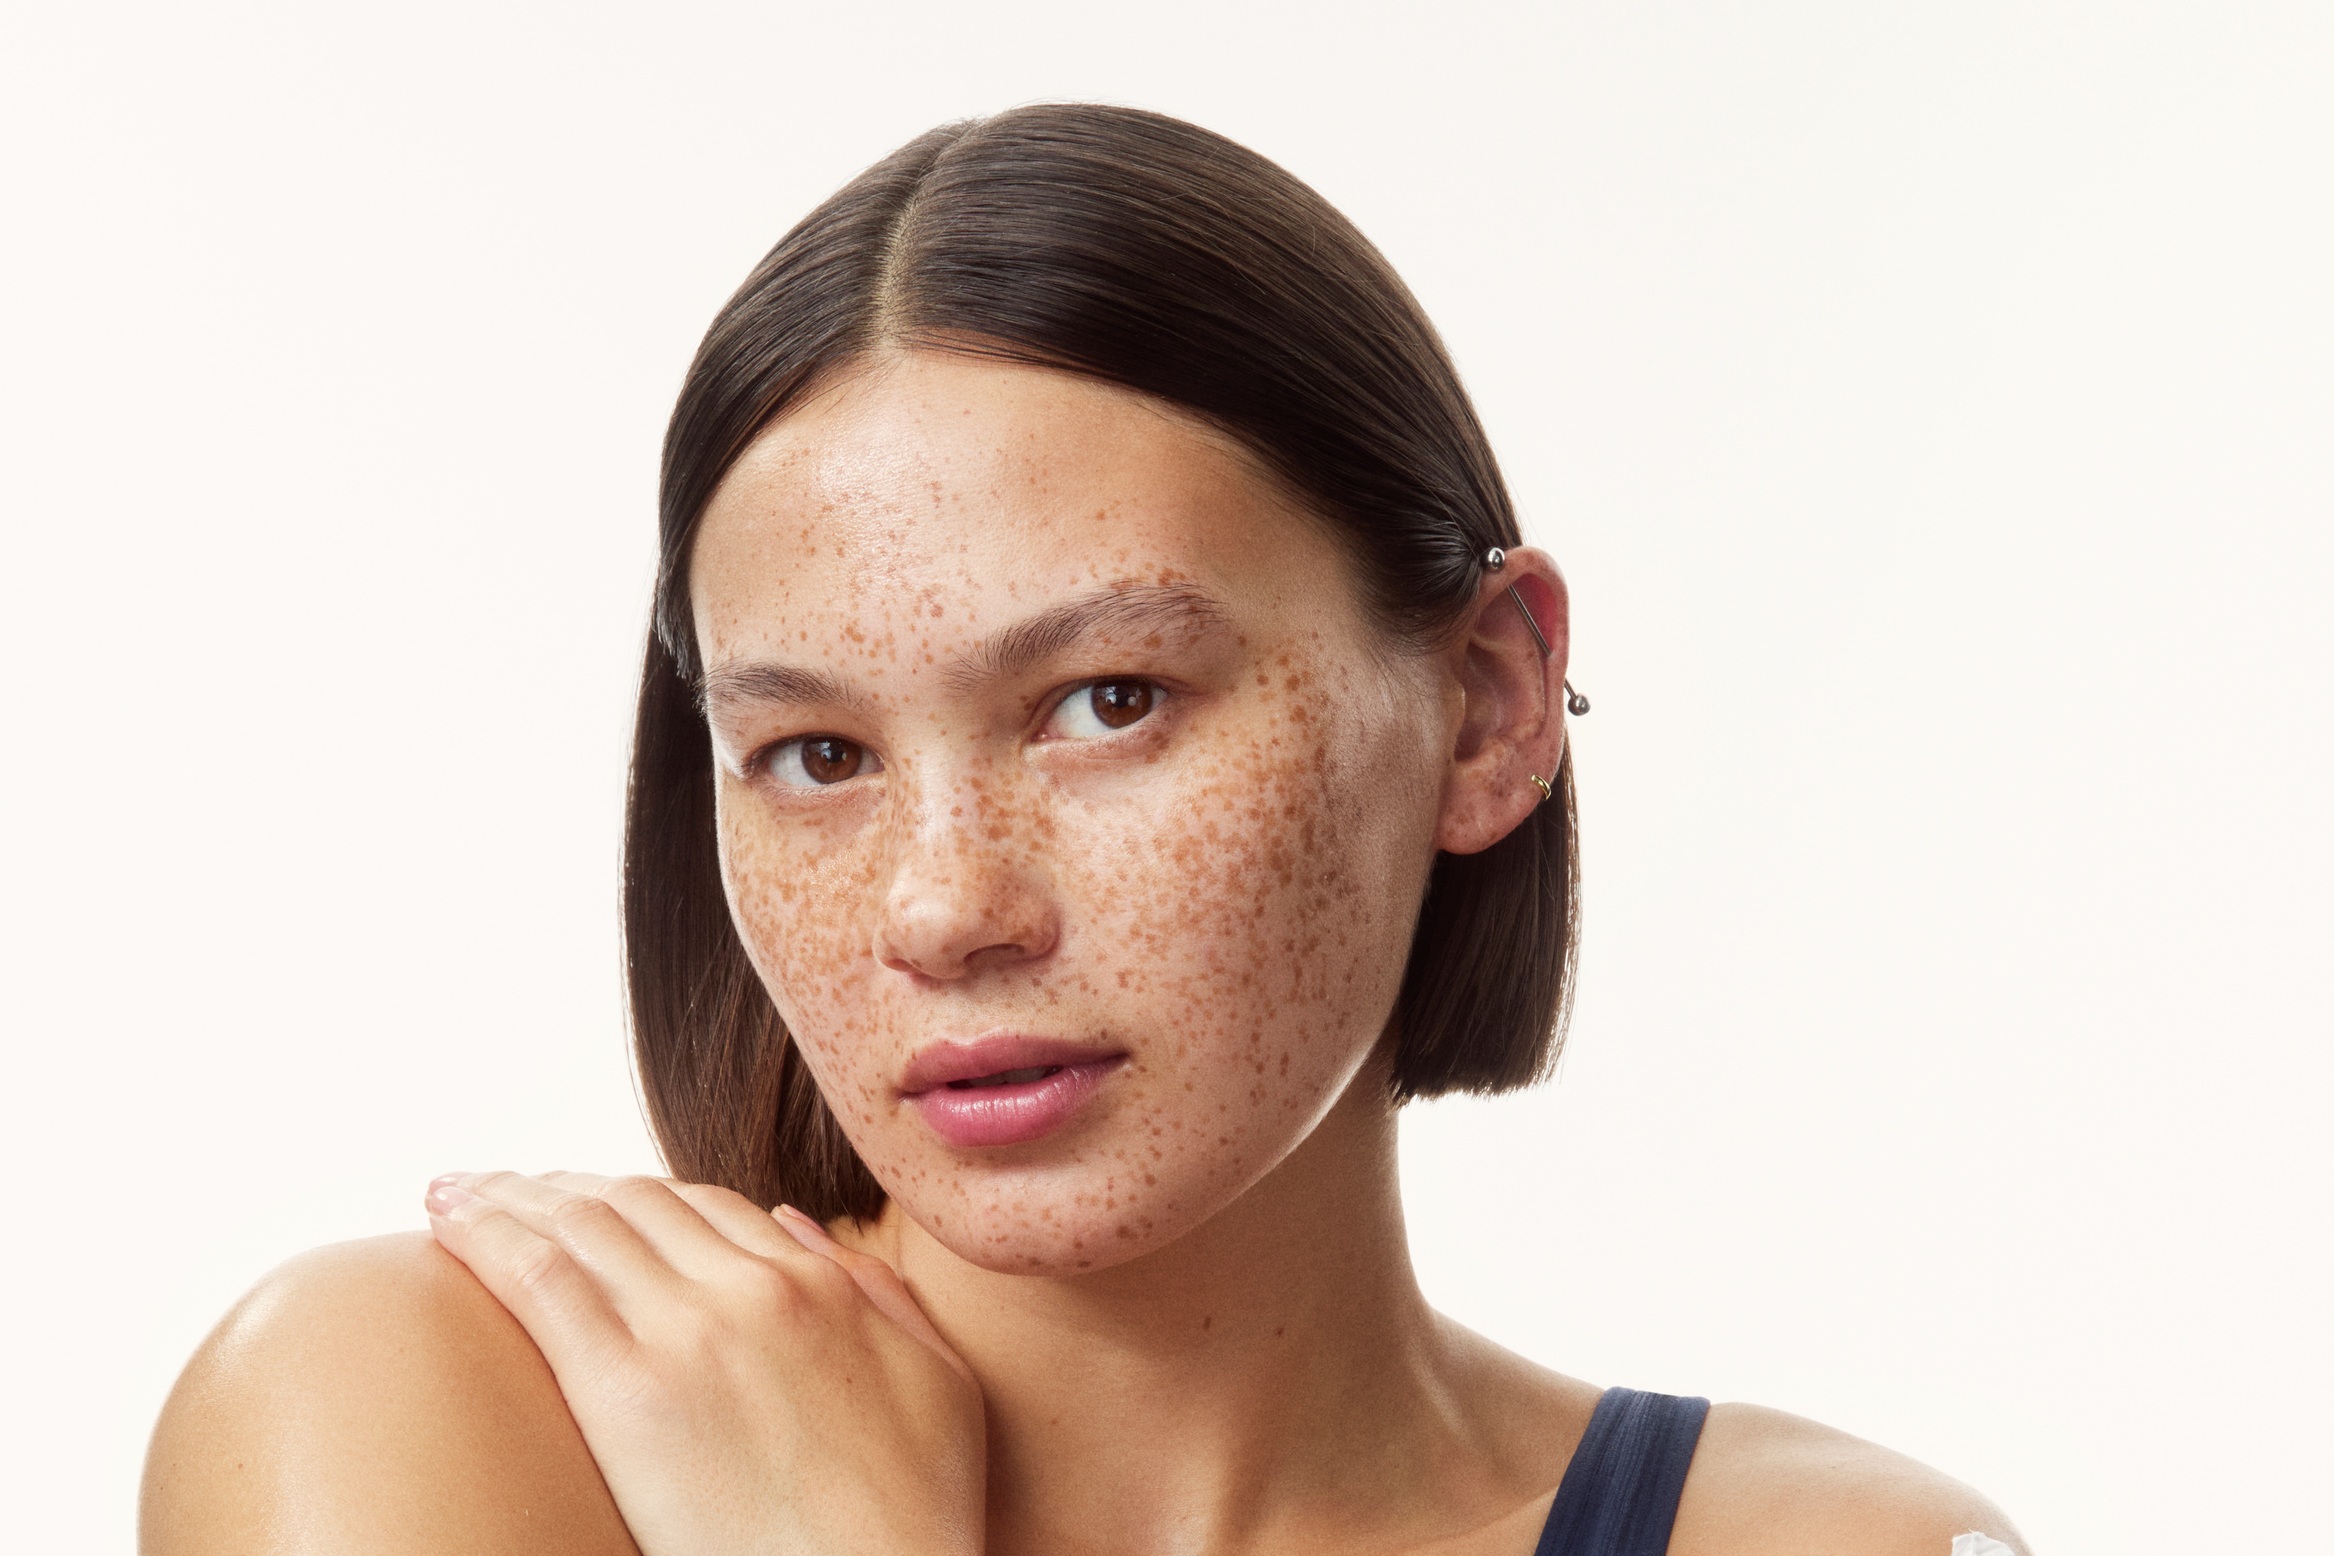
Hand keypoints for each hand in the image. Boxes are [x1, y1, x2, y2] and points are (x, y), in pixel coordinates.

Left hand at [424, 1170, 984, 1555]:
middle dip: (559, 1186)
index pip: (707, 1208)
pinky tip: (447, 1222)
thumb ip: (877, 1294)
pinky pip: (542, 1279)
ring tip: (454, 1193)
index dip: (637, 1196)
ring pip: (581, 1223)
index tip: (588, 1199)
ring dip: (509, 1197)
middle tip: (501, 1187)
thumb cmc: (917, 1517)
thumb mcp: (936, 1382)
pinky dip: (487, 1235)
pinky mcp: (628, 1386)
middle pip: (636, 1203)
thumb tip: (799, 1227)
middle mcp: (754, 1286)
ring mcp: (690, 1329)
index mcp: (823, 1285)